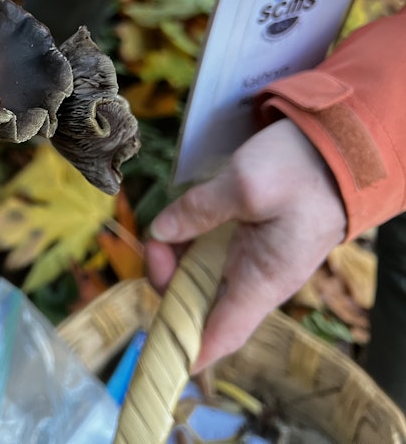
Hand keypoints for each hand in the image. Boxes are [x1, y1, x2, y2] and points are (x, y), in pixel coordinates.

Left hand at [146, 118, 347, 370]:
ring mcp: (251, 259)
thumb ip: (199, 210)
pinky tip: (181, 220)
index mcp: (261, 280)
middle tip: (157, 244)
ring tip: (167, 228)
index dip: (185, 346)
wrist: (339, 146)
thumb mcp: (246, 184)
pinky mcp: (247, 239)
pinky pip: (208, 253)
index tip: (154, 342)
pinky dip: (188, 242)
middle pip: (198, 304)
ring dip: (174, 260)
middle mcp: (256, 279)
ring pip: (199, 277)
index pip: (221, 335)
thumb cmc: (304, 170)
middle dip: (167, 282)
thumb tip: (161, 232)